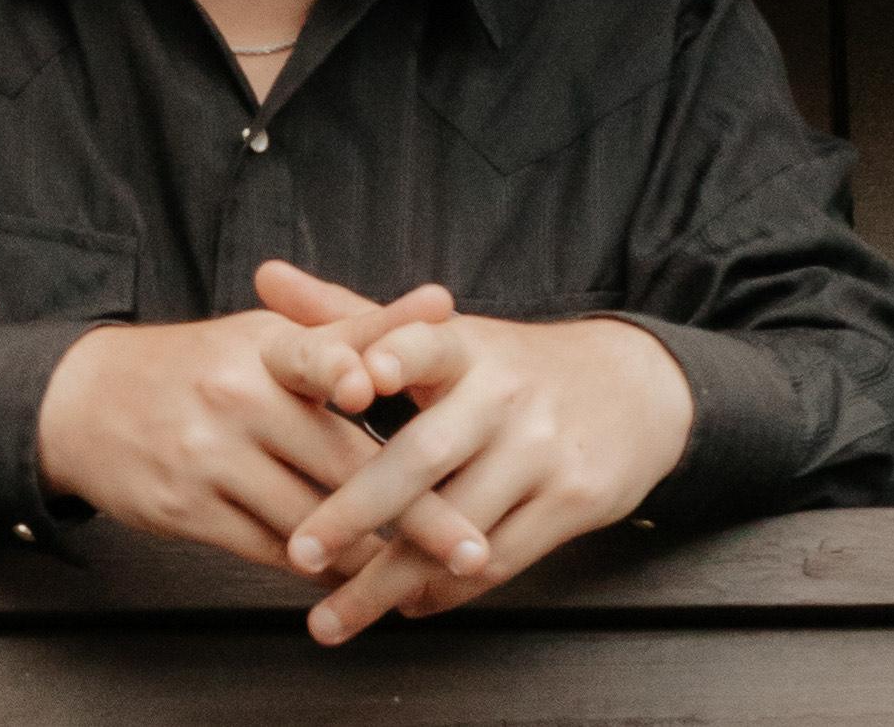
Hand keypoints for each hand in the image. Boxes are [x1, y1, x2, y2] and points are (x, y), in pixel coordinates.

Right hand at [34, 282, 489, 577]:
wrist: (90, 399)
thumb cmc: (206, 363)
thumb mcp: (270, 335)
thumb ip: (357, 328)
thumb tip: (444, 305)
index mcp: (265, 346)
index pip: (310, 351)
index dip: (339, 364)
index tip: (367, 385)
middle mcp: (237, 395)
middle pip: (337, 461)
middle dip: (412, 510)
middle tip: (470, 545)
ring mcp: (209, 455)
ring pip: (308, 518)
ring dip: (370, 551)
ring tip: (428, 574)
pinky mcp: (188, 508)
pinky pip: (268, 548)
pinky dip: (315, 565)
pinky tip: (352, 575)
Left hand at [260, 265, 694, 643]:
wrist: (630, 390)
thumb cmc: (504, 366)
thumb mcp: (439, 332)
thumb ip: (347, 315)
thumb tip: (263, 277)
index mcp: (464, 345)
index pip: (425, 342)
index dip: (393, 355)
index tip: (358, 378)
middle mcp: (504, 392)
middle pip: (425, 455)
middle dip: (358, 509)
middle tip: (299, 552)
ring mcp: (542, 448)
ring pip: (457, 525)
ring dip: (391, 577)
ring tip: (332, 614)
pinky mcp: (574, 500)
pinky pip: (500, 559)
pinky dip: (446, 590)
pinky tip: (404, 605)